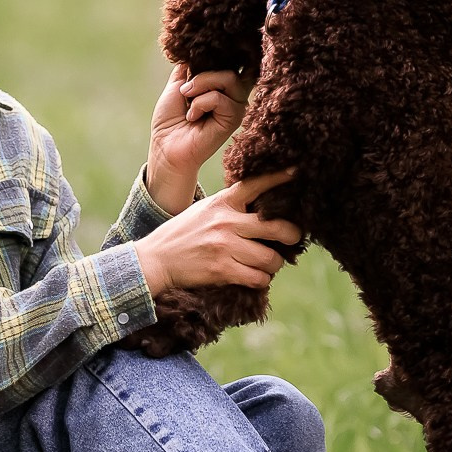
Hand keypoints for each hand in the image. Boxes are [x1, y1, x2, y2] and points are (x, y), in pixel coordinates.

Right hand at [134, 169, 300, 293]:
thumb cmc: (182, 234)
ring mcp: (225, 246)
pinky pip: (258, 278)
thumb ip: (229, 208)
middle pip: (276, 227)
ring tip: (268, 265)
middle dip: (292, 236)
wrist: (155, 259)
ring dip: (274, 265)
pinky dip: (261, 280)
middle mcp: (227, 222)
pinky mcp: (222, 269)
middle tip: (292, 239)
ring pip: (271, 258)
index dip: (278, 178)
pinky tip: (255, 277)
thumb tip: (261, 213)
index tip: (296, 171)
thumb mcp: (204, 210)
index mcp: (222, 202)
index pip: (255, 185)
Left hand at [146, 62, 252, 213]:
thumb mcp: (178, 84)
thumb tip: (202, 50)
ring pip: (230, 79)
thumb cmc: (170, 118)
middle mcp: (233, 94)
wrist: (165, 144)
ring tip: (187, 100)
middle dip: (205, 73)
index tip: (210, 52)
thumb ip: (191, 66)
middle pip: (233, 65)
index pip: (234, 60)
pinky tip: (192, 117)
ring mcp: (236, 107)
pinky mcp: (234, 120)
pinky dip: (201, 103)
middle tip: (185, 89)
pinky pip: (220, 98)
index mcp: (222, 84)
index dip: (228, 52)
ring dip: (202, 85)